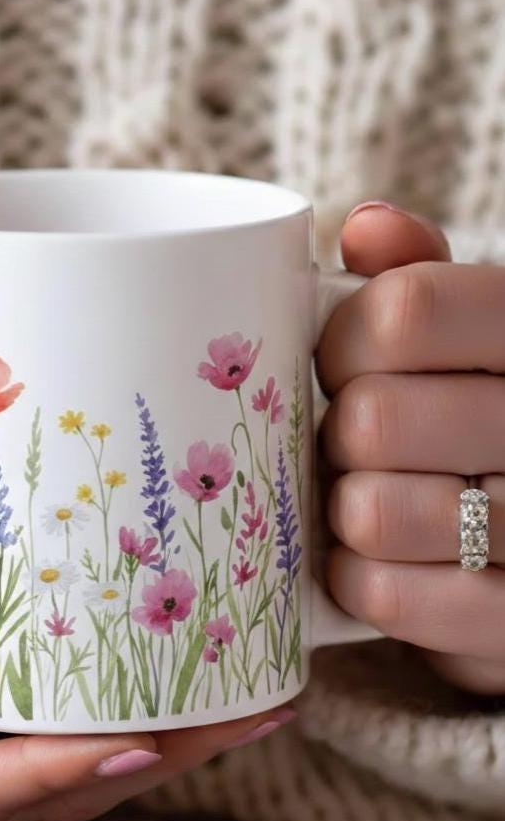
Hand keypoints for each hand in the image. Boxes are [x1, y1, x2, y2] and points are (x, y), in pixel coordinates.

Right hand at [0, 581, 292, 820]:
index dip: (58, 774)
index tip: (141, 746)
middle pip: (61, 790)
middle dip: (161, 758)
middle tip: (255, 708)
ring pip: (81, 773)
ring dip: (172, 743)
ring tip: (259, 696)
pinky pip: (73, 740)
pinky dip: (137, 720)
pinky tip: (197, 681)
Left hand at [318, 201, 504, 693]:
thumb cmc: (482, 421)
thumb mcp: (471, 337)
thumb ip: (422, 281)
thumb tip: (368, 225)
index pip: (404, 312)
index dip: (340, 343)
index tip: (337, 366)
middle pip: (374, 418)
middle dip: (339, 436)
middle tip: (350, 444)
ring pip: (373, 512)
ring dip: (343, 510)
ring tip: (364, 500)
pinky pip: (385, 595)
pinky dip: (356, 579)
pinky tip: (371, 562)